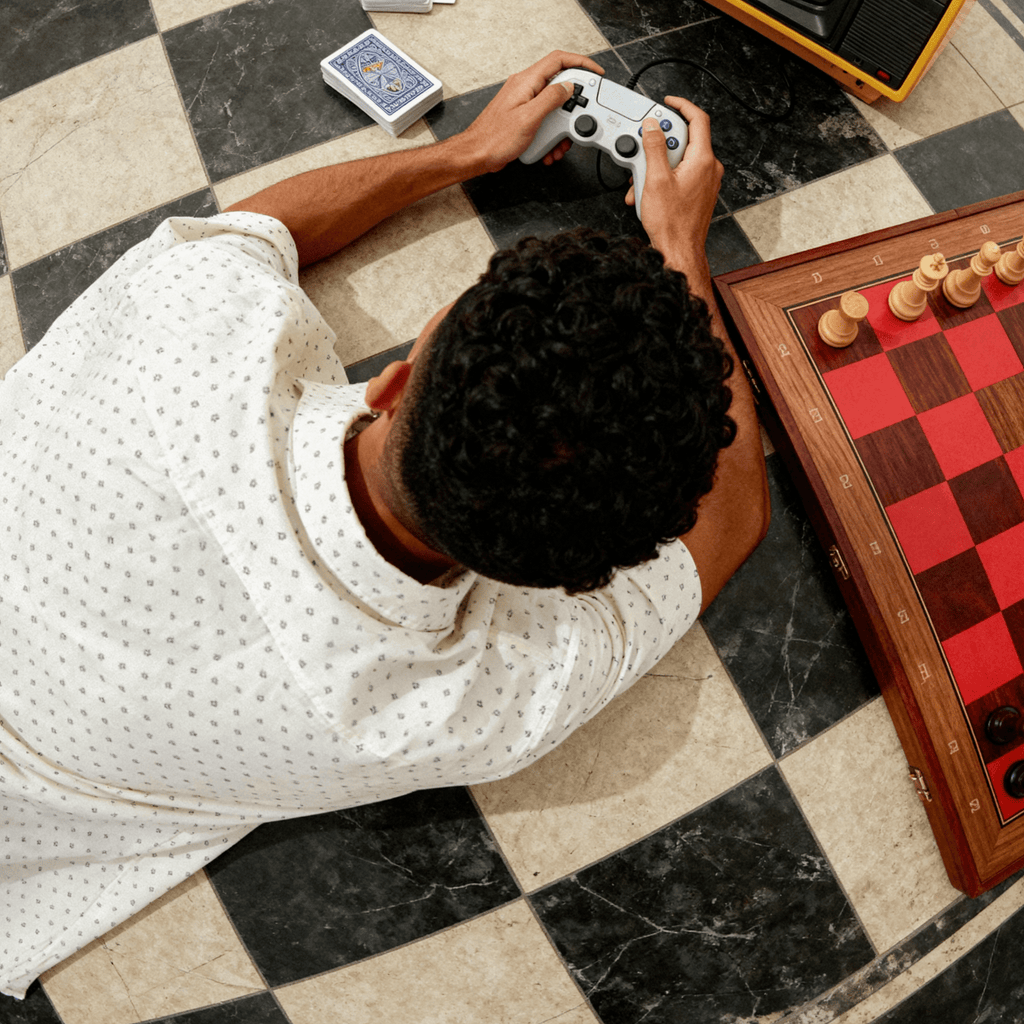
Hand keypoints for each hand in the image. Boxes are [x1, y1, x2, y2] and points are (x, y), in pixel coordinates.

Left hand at [459, 50, 604, 173]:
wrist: (477, 154)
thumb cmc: (495, 138)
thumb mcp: (529, 118)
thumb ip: (550, 99)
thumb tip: (568, 87)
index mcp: (526, 82)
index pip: (558, 60)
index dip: (580, 62)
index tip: (595, 72)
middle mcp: (525, 88)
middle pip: (559, 86)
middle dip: (572, 106)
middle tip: (579, 119)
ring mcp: (523, 102)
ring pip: (553, 108)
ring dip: (561, 127)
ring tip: (560, 143)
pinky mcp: (523, 116)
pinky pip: (544, 120)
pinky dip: (551, 134)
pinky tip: (549, 148)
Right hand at [626, 97, 722, 274]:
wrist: (679, 251)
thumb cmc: (672, 224)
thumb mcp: (655, 180)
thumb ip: (653, 148)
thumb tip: (652, 127)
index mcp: (703, 160)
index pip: (698, 120)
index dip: (682, 106)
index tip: (669, 103)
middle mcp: (709, 169)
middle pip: (684, 141)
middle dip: (659, 146)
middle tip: (643, 151)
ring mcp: (705, 182)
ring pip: (679, 160)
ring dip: (657, 167)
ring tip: (641, 182)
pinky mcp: (698, 193)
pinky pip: (681, 176)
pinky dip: (663, 179)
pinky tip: (648, 192)